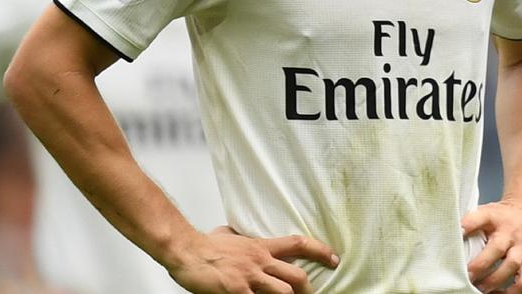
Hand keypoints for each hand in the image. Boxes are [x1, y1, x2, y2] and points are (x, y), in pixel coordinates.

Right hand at [167, 226, 338, 293]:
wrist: (186, 251)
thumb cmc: (204, 244)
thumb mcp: (227, 235)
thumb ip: (238, 237)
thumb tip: (235, 233)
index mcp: (259, 247)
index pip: (297, 244)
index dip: (320, 250)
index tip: (334, 258)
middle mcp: (259, 261)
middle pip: (296, 276)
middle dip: (308, 290)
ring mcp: (250, 278)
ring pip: (284, 292)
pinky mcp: (238, 291)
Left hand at [462, 197, 521, 292]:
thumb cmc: (502, 216)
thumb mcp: (486, 212)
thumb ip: (471, 224)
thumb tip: (450, 240)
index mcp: (494, 217)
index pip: (480, 217)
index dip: (467, 224)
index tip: (457, 233)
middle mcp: (509, 232)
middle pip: (497, 248)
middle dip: (480, 265)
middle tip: (467, 275)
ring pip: (512, 265)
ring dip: (495, 280)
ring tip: (481, 289)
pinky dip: (512, 292)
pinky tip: (499, 293)